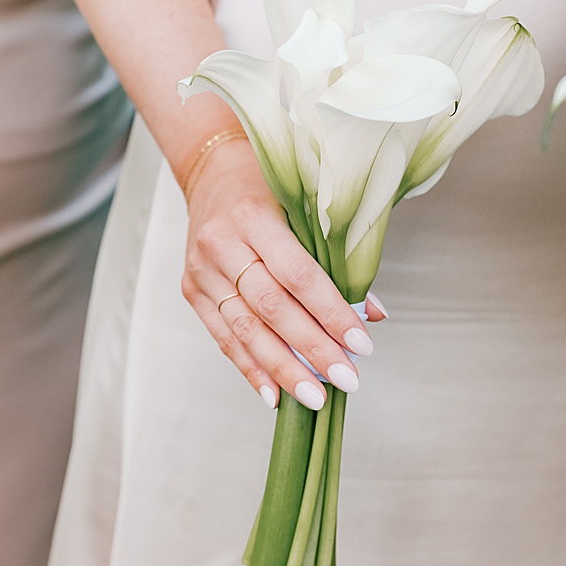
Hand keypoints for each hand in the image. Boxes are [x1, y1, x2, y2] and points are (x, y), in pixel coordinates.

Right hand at [182, 139, 385, 409]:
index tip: (362, 344)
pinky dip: (250, 368)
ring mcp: (201, 270)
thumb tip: (374, 313)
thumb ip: (337, 258)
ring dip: (283, 369)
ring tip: (316, 397)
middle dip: (312, 349)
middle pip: (272, 308)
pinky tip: (274, 395)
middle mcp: (222, 245)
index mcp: (255, 217)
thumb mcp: (309, 206)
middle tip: (347, 379)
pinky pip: (222, 337)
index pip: (299, 274)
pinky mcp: (191, 290)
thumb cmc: (274, 186)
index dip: (332, 312)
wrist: (213, 169)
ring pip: (244, 329)